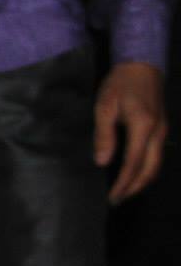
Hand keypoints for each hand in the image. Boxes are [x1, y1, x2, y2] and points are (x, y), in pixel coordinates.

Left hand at [94, 61, 166, 202]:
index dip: (123, 183)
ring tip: (125, 192)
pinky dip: (147, 169)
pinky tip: (134, 174)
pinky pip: (157, 155)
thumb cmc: (120, 84)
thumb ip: (104, 135)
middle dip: (134, 188)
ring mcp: (163, 130)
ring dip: (142, 181)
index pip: (133, 163)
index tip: (113, 197)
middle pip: (150, 169)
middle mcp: (158, 131)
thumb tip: (102, 162)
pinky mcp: (162, 128)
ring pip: (157, 164)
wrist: (142, 65)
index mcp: (143, 126)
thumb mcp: (104, 107)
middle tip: (118, 200)